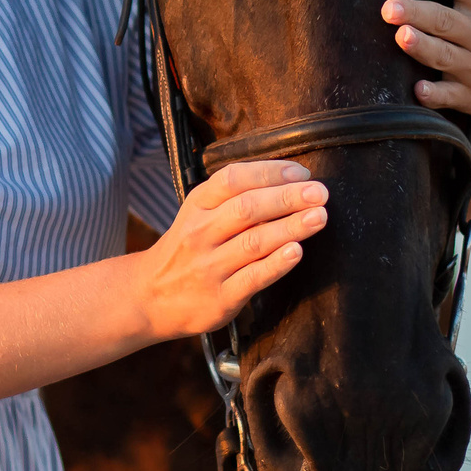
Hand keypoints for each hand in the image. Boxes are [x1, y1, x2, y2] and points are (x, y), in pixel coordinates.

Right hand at [133, 160, 326, 340]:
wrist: (149, 297)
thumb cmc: (186, 251)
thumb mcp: (197, 216)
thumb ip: (233, 201)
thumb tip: (290, 184)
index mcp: (197, 205)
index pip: (233, 179)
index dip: (269, 172)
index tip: (301, 173)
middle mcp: (200, 233)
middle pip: (246, 208)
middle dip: (287, 197)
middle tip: (320, 193)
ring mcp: (208, 266)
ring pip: (254, 242)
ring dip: (291, 227)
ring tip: (319, 217)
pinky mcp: (220, 298)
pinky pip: (253, 278)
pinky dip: (277, 264)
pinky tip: (296, 252)